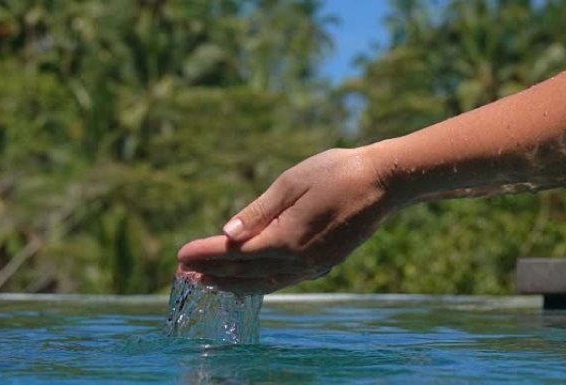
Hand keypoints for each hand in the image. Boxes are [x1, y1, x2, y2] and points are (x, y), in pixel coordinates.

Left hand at [177, 147, 400, 293]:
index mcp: (288, 238)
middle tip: (184, 273)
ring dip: (233, 283)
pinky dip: (259, 282)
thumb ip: (258, 212)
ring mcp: (314, 266)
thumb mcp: (292, 183)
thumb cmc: (337, 173)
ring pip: (264, 283)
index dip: (206, 254)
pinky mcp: (324, 263)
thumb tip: (227, 233)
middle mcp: (300, 260)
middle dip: (213, 273)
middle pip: (246, 274)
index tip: (181, 256)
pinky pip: (283, 280)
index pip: (236, 253)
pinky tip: (248, 279)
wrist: (384, 182)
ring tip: (208, 281)